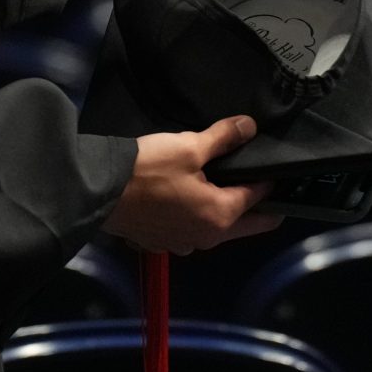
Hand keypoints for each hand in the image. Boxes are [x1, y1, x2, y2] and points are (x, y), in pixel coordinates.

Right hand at [104, 116, 280, 256]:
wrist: (99, 192)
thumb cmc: (149, 169)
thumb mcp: (190, 146)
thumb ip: (224, 137)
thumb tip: (250, 126)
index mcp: (220, 216)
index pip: (259, 198)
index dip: (268, 180)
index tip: (272, 167)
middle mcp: (207, 238)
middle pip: (246, 223)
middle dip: (259, 206)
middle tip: (262, 181)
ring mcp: (183, 244)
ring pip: (217, 228)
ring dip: (225, 211)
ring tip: (225, 185)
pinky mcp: (162, 243)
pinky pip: (191, 230)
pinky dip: (198, 216)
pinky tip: (191, 198)